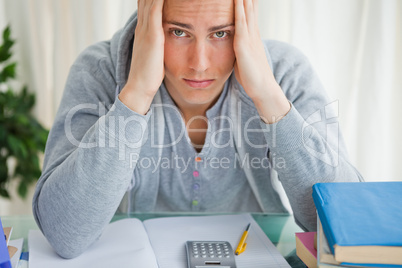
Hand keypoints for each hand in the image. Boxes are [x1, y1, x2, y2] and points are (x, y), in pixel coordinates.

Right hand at [119, 0, 164, 114]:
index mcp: (144, 28)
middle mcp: (143, 24)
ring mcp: (146, 29)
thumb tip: (165, 36)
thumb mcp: (154, 52)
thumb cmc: (149, 73)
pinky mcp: (152, 35)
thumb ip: (158, 40)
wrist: (139, 88)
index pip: (147, 1)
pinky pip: (156, 9)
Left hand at [233, 0, 289, 122]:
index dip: (246, 0)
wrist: (263, 88)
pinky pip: (240, 23)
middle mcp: (252, 33)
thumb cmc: (252, 75)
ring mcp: (249, 38)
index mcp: (252, 35)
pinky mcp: (244, 45)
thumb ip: (239, 47)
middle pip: (250, 6)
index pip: (249, 11)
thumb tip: (232, 43)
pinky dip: (238, 10)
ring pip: (246, 10)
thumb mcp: (243, 57)